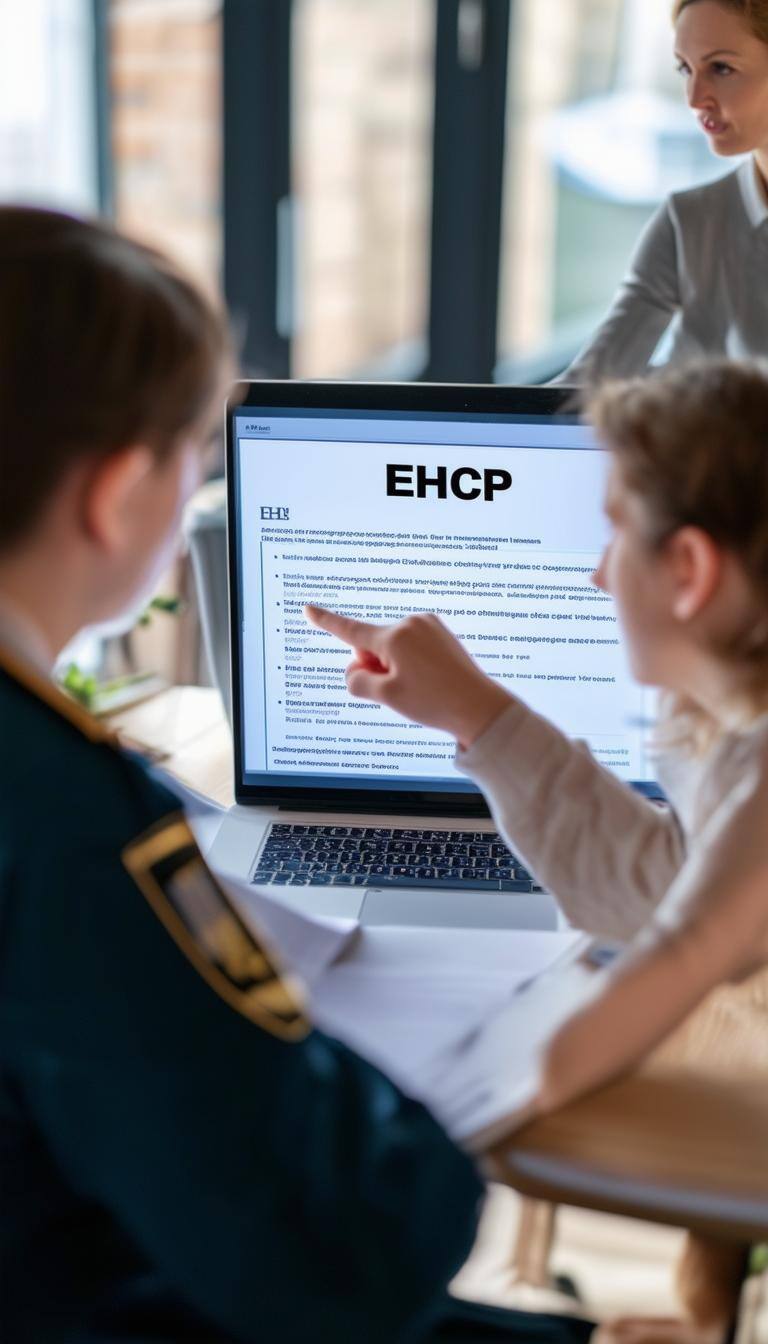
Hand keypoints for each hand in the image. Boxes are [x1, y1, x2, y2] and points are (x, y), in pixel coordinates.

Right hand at [304, 604, 511, 748]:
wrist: (481, 708)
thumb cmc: (434, 702)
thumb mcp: (387, 697)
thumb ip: (358, 682)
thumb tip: (354, 670)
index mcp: (395, 637)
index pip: (350, 630)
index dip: (325, 622)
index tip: (307, 608)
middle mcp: (411, 624)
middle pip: (372, 646)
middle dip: (375, 666)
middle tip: (400, 690)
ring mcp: (429, 626)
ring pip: (392, 648)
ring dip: (394, 667)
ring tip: (420, 687)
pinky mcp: (441, 634)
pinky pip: (411, 647)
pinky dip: (410, 663)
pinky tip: (428, 680)